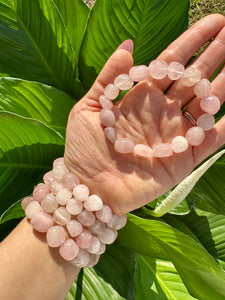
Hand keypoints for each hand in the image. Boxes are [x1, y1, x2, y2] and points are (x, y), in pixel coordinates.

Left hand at [64, 14, 224, 214]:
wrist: (88, 187)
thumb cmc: (84, 149)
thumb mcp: (88, 108)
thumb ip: (109, 78)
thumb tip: (129, 44)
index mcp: (141, 98)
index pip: (170, 64)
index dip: (191, 43)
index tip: (212, 23)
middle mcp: (162, 113)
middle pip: (192, 80)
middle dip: (213, 56)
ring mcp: (174, 135)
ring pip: (206, 105)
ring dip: (223, 84)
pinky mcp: (183, 159)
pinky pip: (210, 140)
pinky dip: (223, 126)